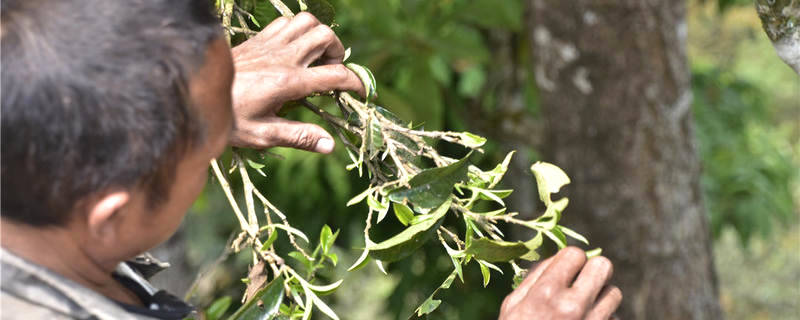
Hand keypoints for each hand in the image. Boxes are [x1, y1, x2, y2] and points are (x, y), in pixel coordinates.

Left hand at [229, 12, 364, 152]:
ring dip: (319, 36)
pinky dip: (298, 30)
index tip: (361, 93)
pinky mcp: (258, 39)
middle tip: (331, 72)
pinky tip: (295, 50)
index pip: (334, 75)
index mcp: (288, 82)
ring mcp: (269, 44)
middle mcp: (282, 57)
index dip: (355, 83)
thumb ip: (300, 137)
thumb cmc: (228, 120)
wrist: (193, 98)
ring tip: (316, 57)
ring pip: (307, 21)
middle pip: (325, 37)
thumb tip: (330, 145)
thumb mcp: (264, 135)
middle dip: (338, 52)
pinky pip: (286, 21)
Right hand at [499, 247, 621, 319]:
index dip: (571, 260)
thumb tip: (557, 257)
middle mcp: (573, 306)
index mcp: (546, 293)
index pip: (575, 254)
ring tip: (585, 306)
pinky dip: (603, 319)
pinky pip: (614, 319)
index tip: (567, 269)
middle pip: (603, 267)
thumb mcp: (512, 306)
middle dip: (594, 271)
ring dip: (601, 296)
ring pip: (614, 293)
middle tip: (583, 280)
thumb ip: (534, 278)